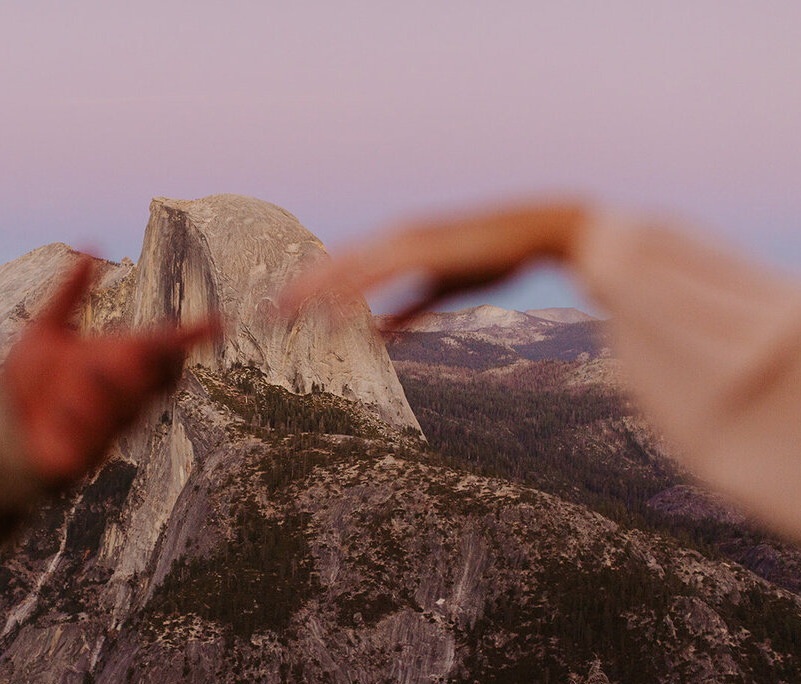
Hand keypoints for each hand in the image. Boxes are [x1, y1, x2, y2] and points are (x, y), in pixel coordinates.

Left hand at [3, 255, 218, 488]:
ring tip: (78, 377)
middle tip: (129, 349)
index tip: (218, 322)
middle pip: (156, 378)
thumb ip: (67, 294)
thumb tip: (88, 248)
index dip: (192, 337)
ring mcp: (109, 426)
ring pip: (128, 406)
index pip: (166, 350)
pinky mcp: (86, 455)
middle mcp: (122, 395)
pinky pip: (94, 436)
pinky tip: (58, 409)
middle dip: (147, 363)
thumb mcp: (43, 330)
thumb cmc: (29, 379)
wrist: (1, 426)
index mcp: (118, 362)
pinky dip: (76, 418)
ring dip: (106, 389)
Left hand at [280, 202, 589, 328]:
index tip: (282, 306)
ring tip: (281, 315)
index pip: (341, 264)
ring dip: (311, 293)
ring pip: (347, 270)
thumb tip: (380, 336)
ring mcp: (408, 242)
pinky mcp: (425, 253)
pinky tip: (329, 317)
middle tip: (264, 314)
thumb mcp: (442, 291)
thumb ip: (409, 312)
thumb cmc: (492, 258)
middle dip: (297, 290)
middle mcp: (395, 238)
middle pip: (333, 266)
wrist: (536, 230)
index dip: (309, 285)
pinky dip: (352, 298)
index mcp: (397, 243)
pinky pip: (379, 278)